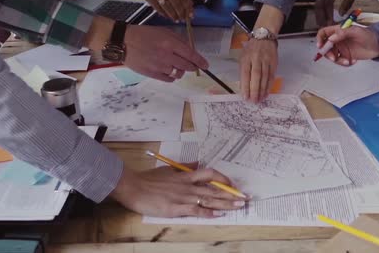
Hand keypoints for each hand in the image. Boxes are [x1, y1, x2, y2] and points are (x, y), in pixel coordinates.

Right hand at [110, 164, 247, 217]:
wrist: (133, 187)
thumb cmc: (148, 179)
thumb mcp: (168, 169)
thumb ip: (183, 168)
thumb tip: (195, 164)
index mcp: (186, 176)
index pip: (210, 174)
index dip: (223, 178)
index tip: (232, 184)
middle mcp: (188, 186)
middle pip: (215, 189)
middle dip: (231, 194)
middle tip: (245, 197)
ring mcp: (184, 197)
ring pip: (210, 200)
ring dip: (226, 203)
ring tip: (239, 205)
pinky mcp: (177, 208)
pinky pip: (197, 211)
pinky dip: (209, 213)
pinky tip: (219, 215)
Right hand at [124, 25, 207, 81]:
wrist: (123, 42)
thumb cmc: (143, 34)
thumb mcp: (163, 31)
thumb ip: (178, 40)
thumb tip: (190, 49)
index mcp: (170, 43)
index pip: (191, 55)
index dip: (200, 61)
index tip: (206, 66)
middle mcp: (166, 56)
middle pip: (187, 66)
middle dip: (193, 67)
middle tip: (193, 66)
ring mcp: (159, 66)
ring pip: (178, 74)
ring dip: (181, 71)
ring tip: (176, 66)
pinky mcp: (152, 74)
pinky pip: (168, 79)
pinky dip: (171, 76)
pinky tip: (168, 71)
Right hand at [133, 0, 192, 21]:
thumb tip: (189, 3)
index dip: (188, 8)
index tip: (191, 14)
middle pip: (176, 4)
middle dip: (182, 13)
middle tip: (184, 19)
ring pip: (168, 8)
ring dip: (173, 16)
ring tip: (176, 19)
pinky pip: (159, 9)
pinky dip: (164, 14)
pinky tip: (167, 16)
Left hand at [239, 39, 277, 102]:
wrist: (264, 37)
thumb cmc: (251, 50)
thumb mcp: (243, 57)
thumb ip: (243, 71)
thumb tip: (244, 87)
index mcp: (246, 58)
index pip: (245, 73)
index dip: (245, 86)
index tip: (245, 97)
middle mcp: (256, 59)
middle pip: (256, 76)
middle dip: (255, 90)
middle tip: (254, 101)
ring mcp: (266, 60)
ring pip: (265, 77)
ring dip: (262, 90)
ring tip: (260, 99)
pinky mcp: (274, 62)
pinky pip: (272, 76)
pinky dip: (269, 85)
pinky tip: (267, 93)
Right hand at [315, 0, 360, 26]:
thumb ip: (347, 3)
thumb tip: (341, 14)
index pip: (328, 3)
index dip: (328, 14)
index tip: (330, 23)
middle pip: (319, 5)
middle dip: (321, 17)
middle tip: (323, 27)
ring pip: (317, 5)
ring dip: (319, 15)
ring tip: (322, 25)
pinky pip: (319, 3)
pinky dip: (320, 11)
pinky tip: (322, 18)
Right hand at [316, 25, 378, 65]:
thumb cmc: (369, 35)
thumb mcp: (356, 31)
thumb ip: (343, 33)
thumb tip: (331, 38)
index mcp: (338, 31)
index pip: (324, 33)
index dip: (320, 39)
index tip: (321, 46)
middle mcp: (338, 40)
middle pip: (326, 46)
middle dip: (328, 54)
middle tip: (334, 58)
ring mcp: (342, 48)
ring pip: (332, 55)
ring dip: (337, 60)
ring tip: (347, 61)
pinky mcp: (346, 56)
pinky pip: (340, 61)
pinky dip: (344, 63)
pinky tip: (352, 61)